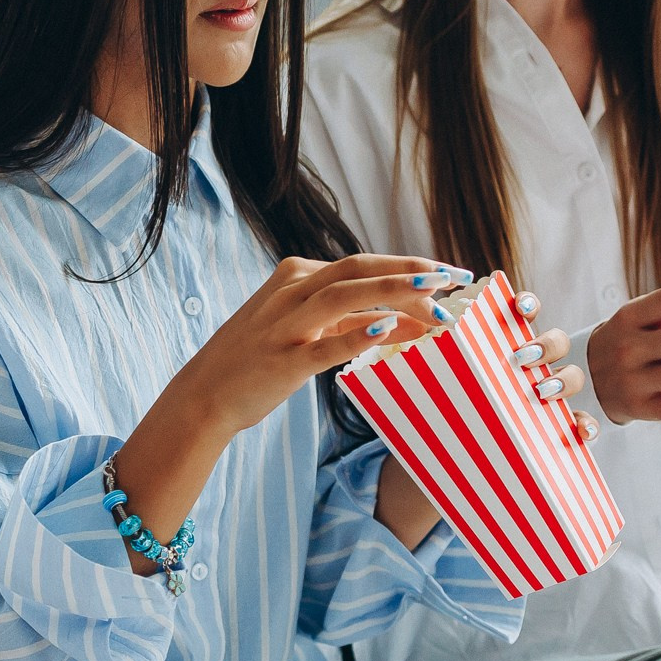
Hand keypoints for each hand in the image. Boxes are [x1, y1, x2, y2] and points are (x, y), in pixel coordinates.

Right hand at [177, 255, 466, 440]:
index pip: (362, 265)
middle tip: (455, 278)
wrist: (205, 396)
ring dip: (394, 294)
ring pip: (346, 297)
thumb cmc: (257, 362)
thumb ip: (347, 319)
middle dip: (411, 272)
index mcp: (296, 276)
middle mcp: (291, 292)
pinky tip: (387, 329)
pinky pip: (324, 345)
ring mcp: (285, 326)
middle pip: (359, 271)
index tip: (448, 274)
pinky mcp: (282, 361)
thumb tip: (405, 318)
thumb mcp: (301, 328)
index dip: (407, 266)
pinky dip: (356, 335)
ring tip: (434, 301)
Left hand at [373, 308, 590, 547]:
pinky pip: (582, 426)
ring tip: (539, 394)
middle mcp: (527, 369)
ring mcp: (545, 400)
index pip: (517, 316)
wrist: (447, 472)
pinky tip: (578, 434)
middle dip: (543, 345)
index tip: (514, 304)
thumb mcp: (421, 397)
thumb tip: (363, 359)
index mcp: (496, 349)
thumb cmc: (434, 424)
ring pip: (569, 379)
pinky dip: (585, 427)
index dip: (523, 305)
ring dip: (561, 381)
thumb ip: (411, 376)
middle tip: (518, 358)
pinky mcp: (555, 431)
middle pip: (552, 342)